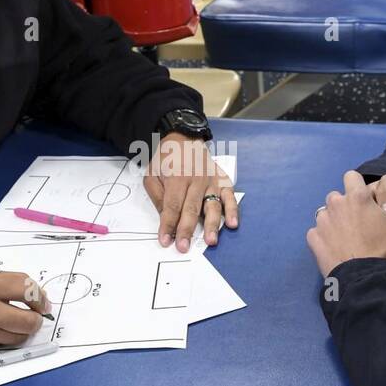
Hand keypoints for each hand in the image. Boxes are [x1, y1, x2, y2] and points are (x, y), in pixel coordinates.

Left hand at [143, 132, 238, 252]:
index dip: (168, 225)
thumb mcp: (152, 175)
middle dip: (187, 230)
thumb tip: (166, 219)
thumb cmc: (166, 160)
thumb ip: (158, 197)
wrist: (183, 139)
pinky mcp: (223, 181)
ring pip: (212, 206)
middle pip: (191, 209)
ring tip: (210, 241)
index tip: (165, 240)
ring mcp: (212, 181)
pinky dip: (233, 211)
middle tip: (183, 247)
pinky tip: (232, 223)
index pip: (172, 206)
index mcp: (177, 177)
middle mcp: (197, 179)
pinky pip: (230, 197)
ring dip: (212, 225)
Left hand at [307, 169, 385, 276]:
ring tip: (348, 237)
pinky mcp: (313, 239)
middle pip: (338, 196)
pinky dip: (325, 236)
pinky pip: (317, 231)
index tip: (366, 202)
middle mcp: (334, 204)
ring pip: (326, 213)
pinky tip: (337, 247)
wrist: (366, 281)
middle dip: (347, 204)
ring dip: (335, 220)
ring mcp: (321, 222)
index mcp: (356, 196)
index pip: (351, 176)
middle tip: (360, 223)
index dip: (358, 187)